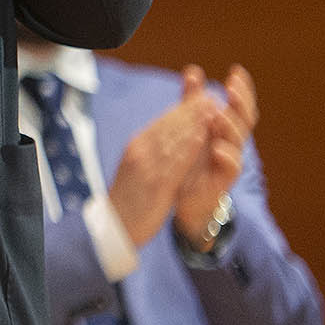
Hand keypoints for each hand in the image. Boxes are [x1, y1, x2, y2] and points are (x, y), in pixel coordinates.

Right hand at [108, 68, 216, 245]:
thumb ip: (152, 153)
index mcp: (136, 148)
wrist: (113, 228)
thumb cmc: (127, 201)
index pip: (161, 124)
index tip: (200, 99)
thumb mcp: (138, 171)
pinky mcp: (155, 184)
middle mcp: (139, 152)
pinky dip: (189, 146)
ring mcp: (146, 167)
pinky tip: (202, 136)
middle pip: (168, 127)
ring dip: (193, 123)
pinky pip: (175, 162)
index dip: (182, 111)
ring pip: (173, 140)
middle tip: (210, 96)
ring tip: (211, 109)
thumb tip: (168, 139)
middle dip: (191, 111)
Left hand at [174, 65, 255, 244]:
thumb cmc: (192, 158)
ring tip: (219, 113)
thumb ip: (192, 100)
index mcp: (225, 127)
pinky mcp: (223, 179)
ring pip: (239, 140)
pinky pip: (232, 167)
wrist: (184, 197)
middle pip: (244, 119)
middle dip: (241, 101)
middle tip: (232, 86)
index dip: (242, 89)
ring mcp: (230, 160)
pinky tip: (217, 147)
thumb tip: (193, 70)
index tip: (236, 71)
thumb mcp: (190, 126)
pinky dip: (226, 156)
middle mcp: (231, 142)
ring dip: (230, 125)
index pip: (239, 105)